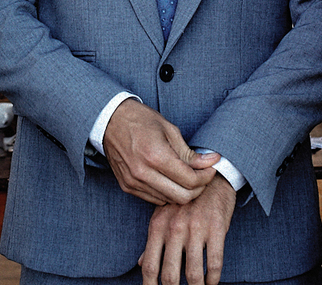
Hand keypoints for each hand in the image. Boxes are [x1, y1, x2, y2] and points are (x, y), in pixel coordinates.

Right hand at [103, 100, 218, 204]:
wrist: (109, 120)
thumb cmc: (140, 120)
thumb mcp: (169, 130)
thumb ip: (189, 153)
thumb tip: (212, 161)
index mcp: (156, 155)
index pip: (190, 180)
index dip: (206, 177)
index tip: (210, 168)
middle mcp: (143, 173)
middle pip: (182, 197)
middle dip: (198, 188)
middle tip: (202, 175)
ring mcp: (133, 182)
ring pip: (169, 200)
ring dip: (182, 191)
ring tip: (185, 176)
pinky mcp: (127, 187)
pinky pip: (154, 199)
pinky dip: (166, 192)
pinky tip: (168, 179)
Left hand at [138, 174, 235, 284]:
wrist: (210, 176)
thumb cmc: (183, 200)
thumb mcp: (163, 216)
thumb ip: (152, 242)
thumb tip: (140, 265)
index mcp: (158, 227)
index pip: (149, 266)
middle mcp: (175, 229)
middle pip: (170, 275)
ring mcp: (196, 229)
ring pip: (194, 274)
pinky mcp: (217, 228)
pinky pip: (215, 263)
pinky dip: (213, 279)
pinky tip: (212, 282)